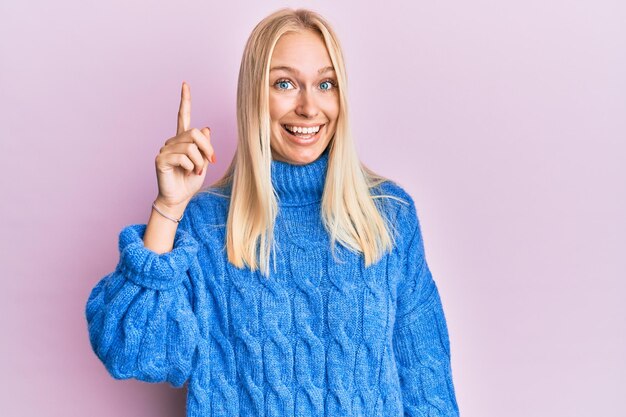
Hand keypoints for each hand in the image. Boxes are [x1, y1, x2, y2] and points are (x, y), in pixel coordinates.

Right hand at [154, 81, 215, 211]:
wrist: (179, 199)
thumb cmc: (190, 181)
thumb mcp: (204, 162)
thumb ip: (204, 146)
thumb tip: (206, 128)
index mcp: (183, 140)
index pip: (184, 116)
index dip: (185, 100)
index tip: (185, 84)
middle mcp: (172, 141)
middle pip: (195, 133)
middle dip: (207, 148)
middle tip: (211, 161)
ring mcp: (165, 149)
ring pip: (191, 147)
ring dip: (199, 161)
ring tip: (196, 171)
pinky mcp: (161, 159)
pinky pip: (183, 157)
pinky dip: (191, 166)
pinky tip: (186, 172)